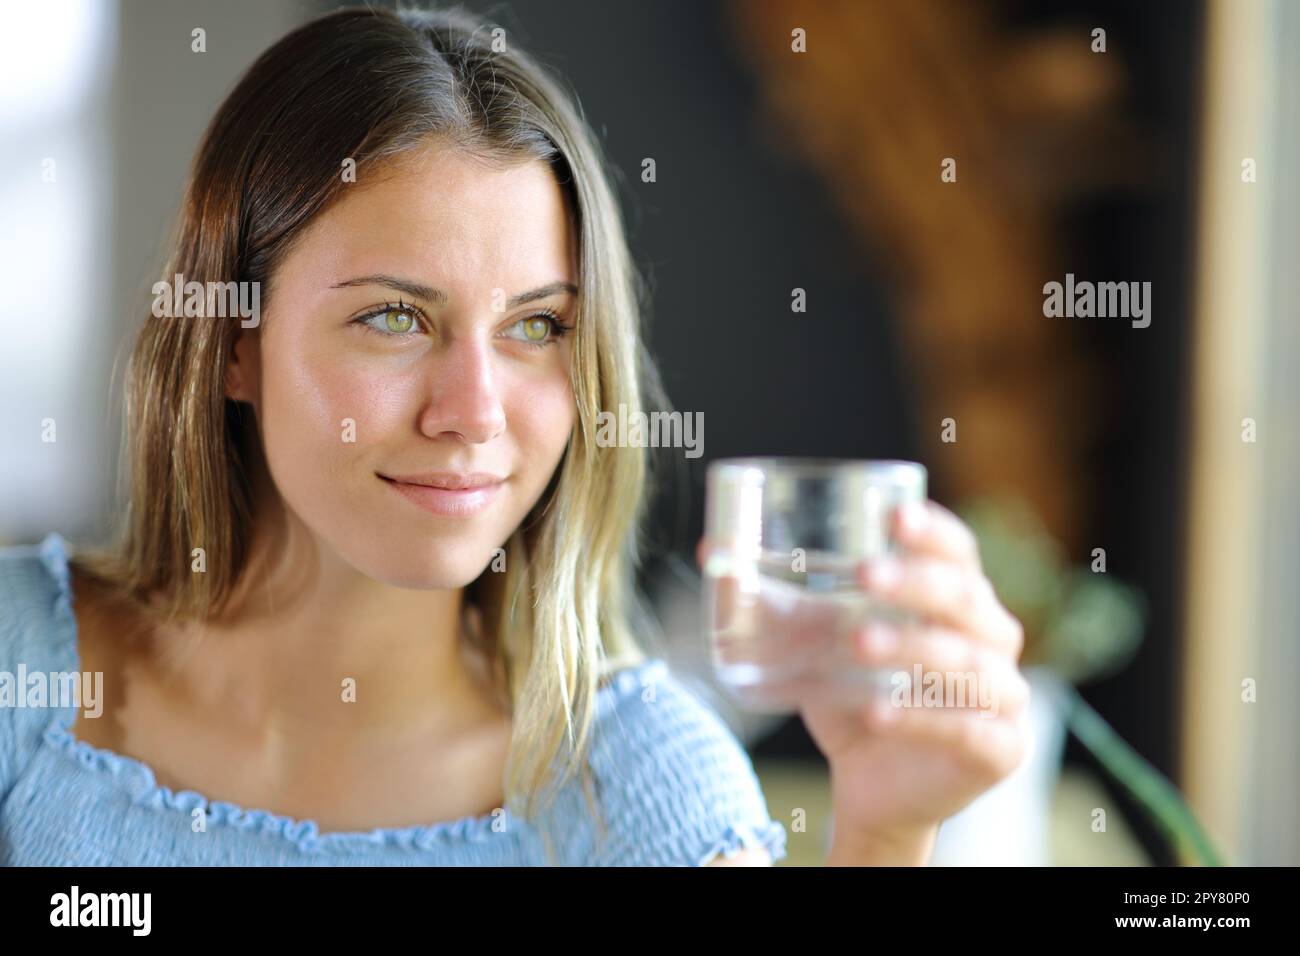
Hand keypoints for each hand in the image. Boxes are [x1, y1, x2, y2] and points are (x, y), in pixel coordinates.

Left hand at [698, 498, 1030, 863]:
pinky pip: (964, 729)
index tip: (894, 516)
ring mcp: (1003, 695)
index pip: (958, 552)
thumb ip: (778, 601)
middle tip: (865, 576)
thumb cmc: (853, 695)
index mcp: (958, 599)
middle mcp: (992, 638)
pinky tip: (877, 711)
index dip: (932, 531)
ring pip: (966, 663)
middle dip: (915, 584)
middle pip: (964, 599)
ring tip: (856, 644)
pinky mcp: (998, 749)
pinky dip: (920, 718)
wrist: (872, 786)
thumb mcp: (817, 644)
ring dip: (910, 649)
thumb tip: (710, 553)